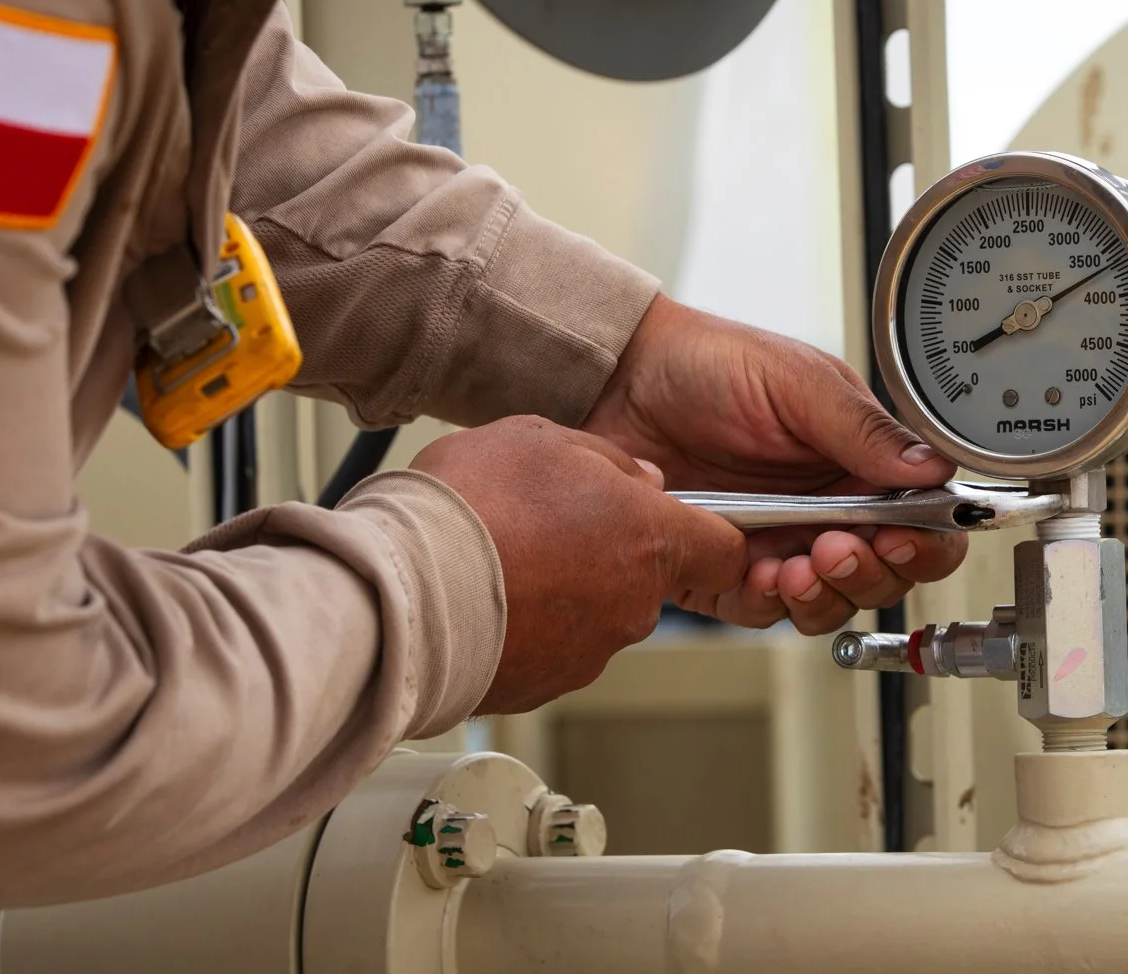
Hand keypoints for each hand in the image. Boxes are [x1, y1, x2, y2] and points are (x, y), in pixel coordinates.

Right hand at [409, 415, 745, 713]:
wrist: (402, 595)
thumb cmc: (471, 509)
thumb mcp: (541, 439)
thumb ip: (607, 458)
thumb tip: (637, 479)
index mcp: (649, 539)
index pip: (725, 552)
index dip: (707, 534)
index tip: (682, 523)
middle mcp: (631, 605)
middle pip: (645, 577)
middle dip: (607, 552)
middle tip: (548, 523)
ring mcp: (588, 653)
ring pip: (594, 613)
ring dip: (561, 589)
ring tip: (500, 556)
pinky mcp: (541, 687)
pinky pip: (547, 650)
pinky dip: (524, 627)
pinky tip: (480, 596)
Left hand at [583, 296, 964, 634]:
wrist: (620, 378)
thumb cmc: (708, 364)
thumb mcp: (797, 382)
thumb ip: (864, 431)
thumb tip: (932, 468)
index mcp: (858, 463)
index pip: (922, 521)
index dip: (926, 542)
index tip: (903, 537)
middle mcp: (826, 509)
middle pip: (884, 575)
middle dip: (871, 573)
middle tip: (838, 548)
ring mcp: (778, 542)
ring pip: (828, 603)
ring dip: (822, 595)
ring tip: (795, 566)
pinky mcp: (723, 568)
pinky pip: (760, 610)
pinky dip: (766, 603)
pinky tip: (758, 574)